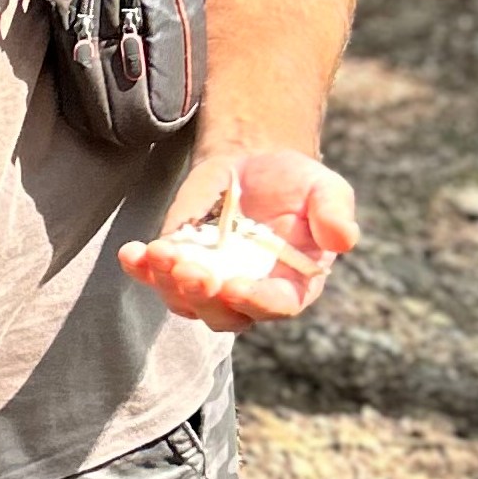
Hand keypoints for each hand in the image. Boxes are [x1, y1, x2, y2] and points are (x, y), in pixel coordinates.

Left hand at [117, 146, 358, 333]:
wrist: (255, 163)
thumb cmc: (296, 183)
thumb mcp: (325, 188)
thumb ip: (335, 213)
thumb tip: (344, 240)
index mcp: (291, 285)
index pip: (277, 306)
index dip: (257, 301)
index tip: (237, 286)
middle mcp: (248, 294)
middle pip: (225, 314)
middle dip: (206, 297)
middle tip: (195, 271)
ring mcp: (209, 282)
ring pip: (187, 301)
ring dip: (171, 283)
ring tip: (160, 254)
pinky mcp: (179, 261)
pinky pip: (157, 276)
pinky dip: (142, 269)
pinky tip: (132, 254)